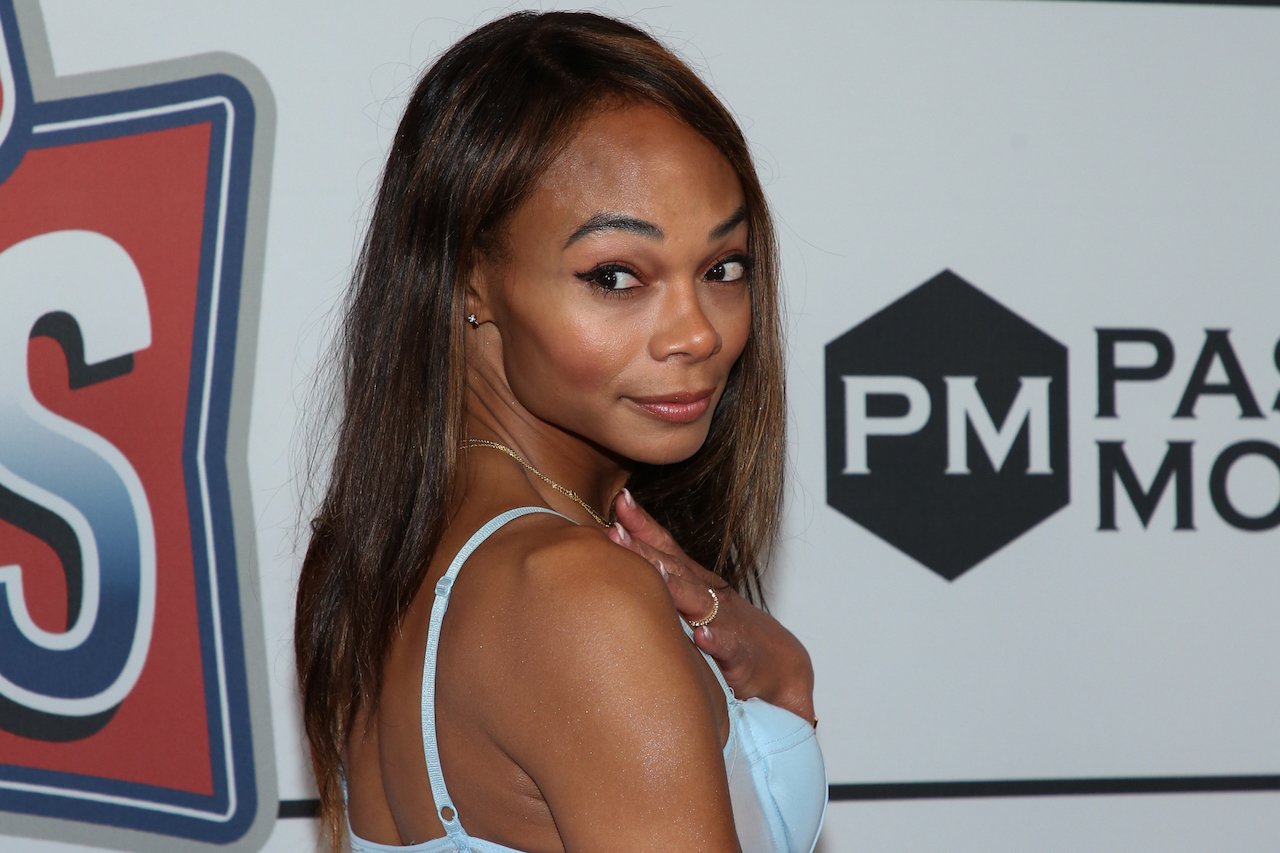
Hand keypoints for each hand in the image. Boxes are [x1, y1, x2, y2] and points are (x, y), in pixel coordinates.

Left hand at [608, 489, 815, 725]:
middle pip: (674, 568)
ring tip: (656, 572)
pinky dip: (715, 641)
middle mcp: (710, 594)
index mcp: (696, 581)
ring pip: (699, 602)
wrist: (781, 665)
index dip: (642, 525)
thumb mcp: (692, 601)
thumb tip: (619, 562)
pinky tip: (702, 637)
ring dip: (677, 587)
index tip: (618, 500)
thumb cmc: (729, 629)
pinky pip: (728, 647)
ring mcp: (726, 622)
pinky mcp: (741, 655)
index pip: (667, 547)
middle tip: (615, 531)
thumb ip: (661, 582)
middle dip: (645, 550)